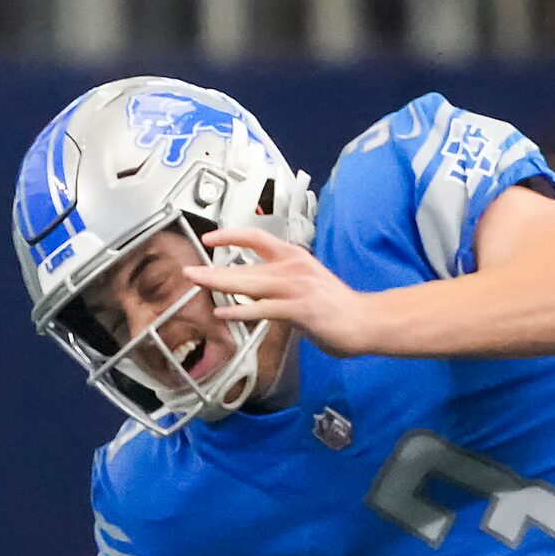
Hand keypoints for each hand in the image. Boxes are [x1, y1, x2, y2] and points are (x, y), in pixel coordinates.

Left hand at [187, 226, 384, 355]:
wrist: (365, 320)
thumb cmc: (336, 306)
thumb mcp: (305, 283)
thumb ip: (279, 282)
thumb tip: (251, 290)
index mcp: (294, 256)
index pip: (256, 237)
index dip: (230, 235)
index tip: (209, 238)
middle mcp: (292, 267)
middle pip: (245, 264)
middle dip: (213, 269)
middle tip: (190, 272)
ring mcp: (295, 287)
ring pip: (248, 283)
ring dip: (219, 283)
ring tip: (197, 283)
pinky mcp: (298, 309)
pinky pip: (263, 309)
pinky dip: (241, 311)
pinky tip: (224, 313)